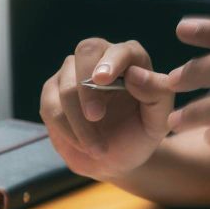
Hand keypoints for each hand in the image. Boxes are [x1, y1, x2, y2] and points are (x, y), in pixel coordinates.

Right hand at [39, 38, 173, 180]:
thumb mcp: (158, 121)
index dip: (111, 61)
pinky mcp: (52, 93)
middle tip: (95, 116)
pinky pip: (51, 108)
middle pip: (85, 52)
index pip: (120, 49)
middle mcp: (99, 58)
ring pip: (65, 88)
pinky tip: (84, 145)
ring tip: (98, 148)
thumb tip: (134, 74)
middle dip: (87, 87)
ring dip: (79, 123)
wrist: (115, 159)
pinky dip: (67, 131)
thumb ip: (156, 95)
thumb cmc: (139, 134)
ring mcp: (71, 73)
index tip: (103, 79)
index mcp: (130, 59)